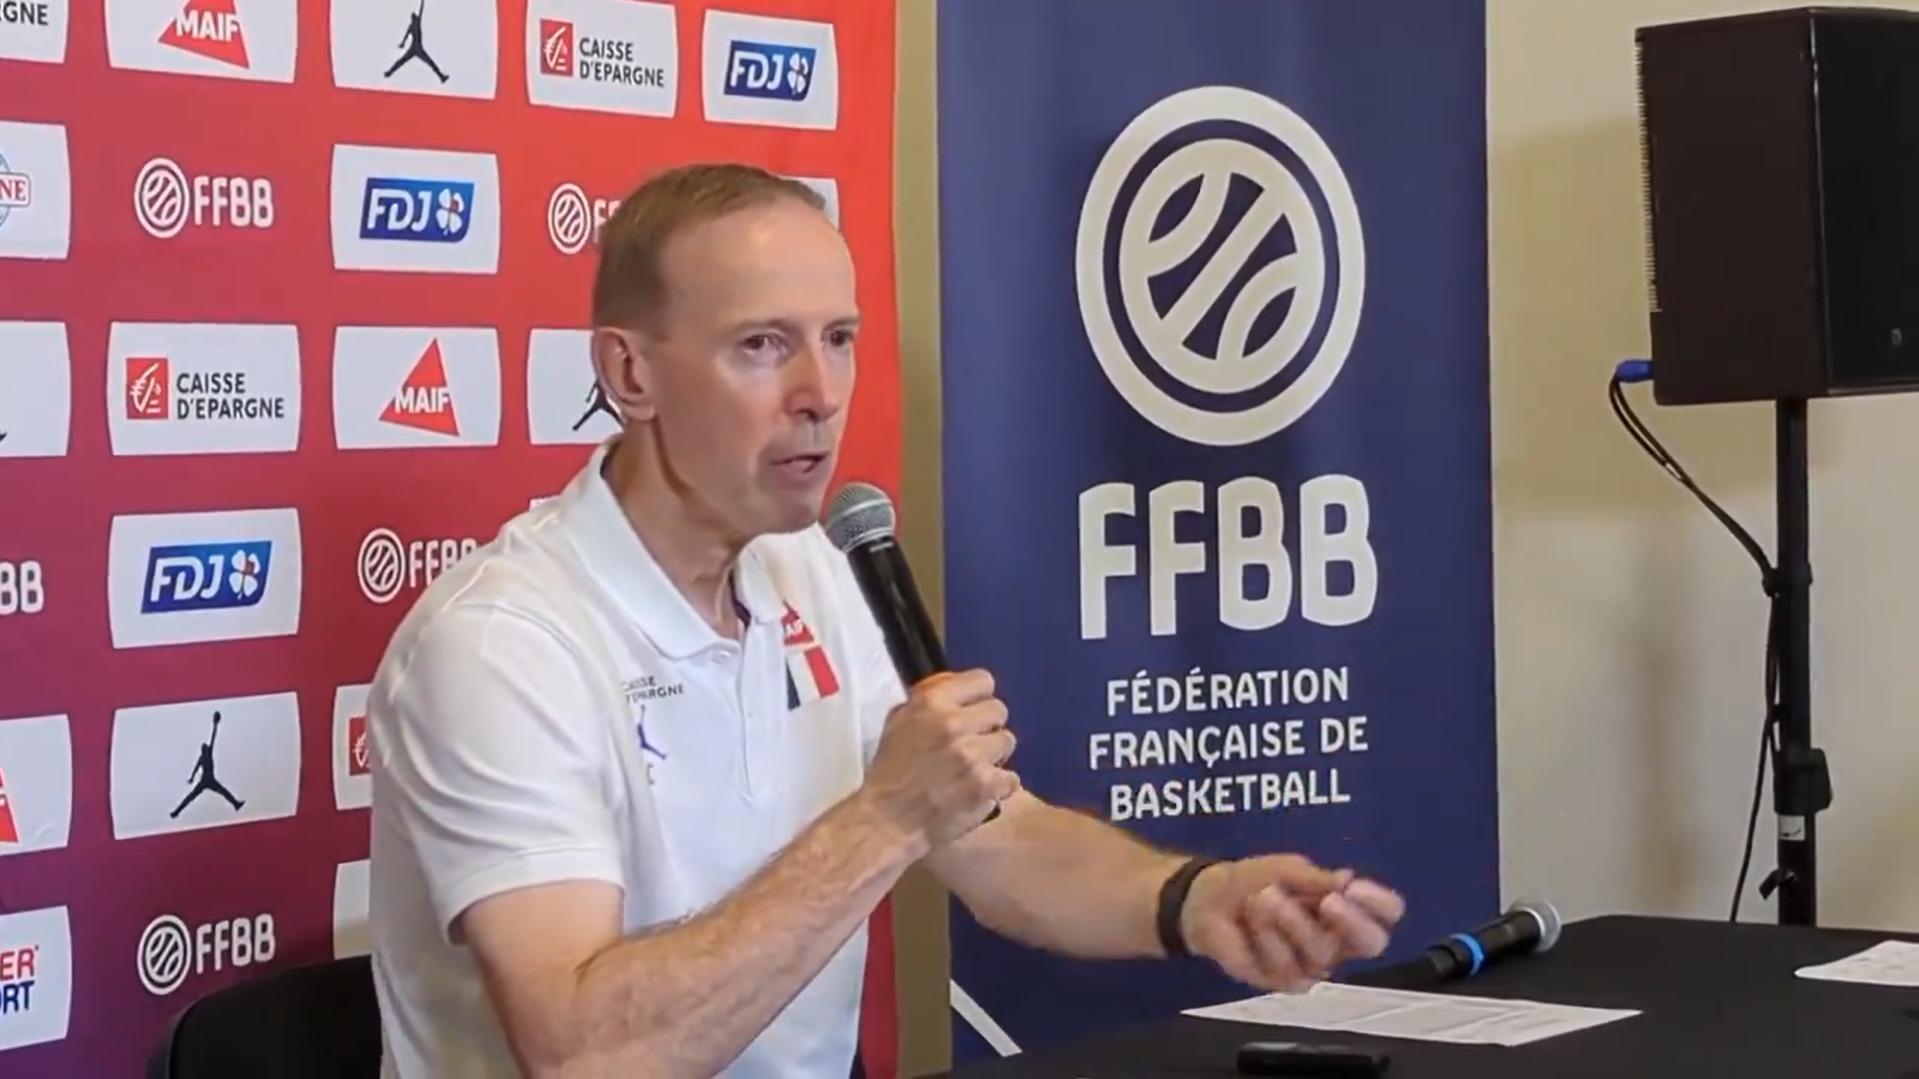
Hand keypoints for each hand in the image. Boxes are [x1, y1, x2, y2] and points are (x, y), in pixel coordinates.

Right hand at [859, 669, 1018, 850]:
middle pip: (999, 711)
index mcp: (932, 703)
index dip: (978, 697)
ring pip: (1007, 741)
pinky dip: (998, 787)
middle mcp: (955, 724)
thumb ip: (930, 700)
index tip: (972, 712)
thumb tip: (960, 689)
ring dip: (993, 756)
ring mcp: (974, 756)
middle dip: (986, 727)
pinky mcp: (986, 786)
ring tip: (974, 770)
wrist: (887, 821)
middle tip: (972, 744)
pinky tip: (979, 792)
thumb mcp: (899, 721)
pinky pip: (1011, 777)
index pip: (983, 680)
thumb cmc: (890, 770)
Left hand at [1180, 855, 1404, 991]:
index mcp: (1345, 911)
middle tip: (1329, 900)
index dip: (1381, 904)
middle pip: (1371, 943)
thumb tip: (1347, 880)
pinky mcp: (1282, 979)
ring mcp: (1310, 964)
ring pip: (1322, 952)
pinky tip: (1252, 917)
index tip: (1355, 885)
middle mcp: (1336, 940)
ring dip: (1293, 921)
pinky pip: (1286, 964)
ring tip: (1266, 897)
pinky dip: (1267, 936)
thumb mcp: (1284, 868)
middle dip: (1352, 920)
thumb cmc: (1252, 880)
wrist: (1205, 900)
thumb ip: (1315, 878)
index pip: (1386, 915)